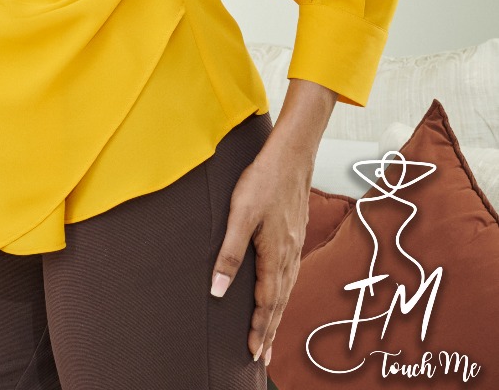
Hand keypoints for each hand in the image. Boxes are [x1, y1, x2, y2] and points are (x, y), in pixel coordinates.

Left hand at [209, 136, 310, 367]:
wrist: (291, 156)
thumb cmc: (263, 181)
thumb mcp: (240, 216)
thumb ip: (229, 254)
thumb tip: (218, 290)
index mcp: (274, 256)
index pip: (267, 303)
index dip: (259, 329)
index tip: (253, 354)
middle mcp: (288, 256)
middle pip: (279, 303)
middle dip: (270, 331)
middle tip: (262, 357)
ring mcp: (294, 245)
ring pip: (287, 289)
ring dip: (278, 314)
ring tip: (270, 333)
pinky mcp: (294, 234)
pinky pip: (290, 274)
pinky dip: (284, 292)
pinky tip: (281, 291)